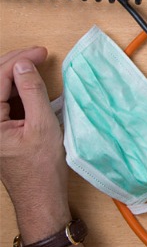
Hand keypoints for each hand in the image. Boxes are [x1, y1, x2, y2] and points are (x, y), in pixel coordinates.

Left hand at [0, 47, 72, 243]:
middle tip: (38, 53)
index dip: (18, 60)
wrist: (40, 195)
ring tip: (34, 63)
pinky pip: (3, 102)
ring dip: (14, 74)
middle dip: (14, 62)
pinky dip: (15, 89)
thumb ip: (32, 92)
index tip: (41, 52)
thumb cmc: (41, 165)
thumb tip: (24, 65)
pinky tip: (29, 83)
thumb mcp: (41, 124)